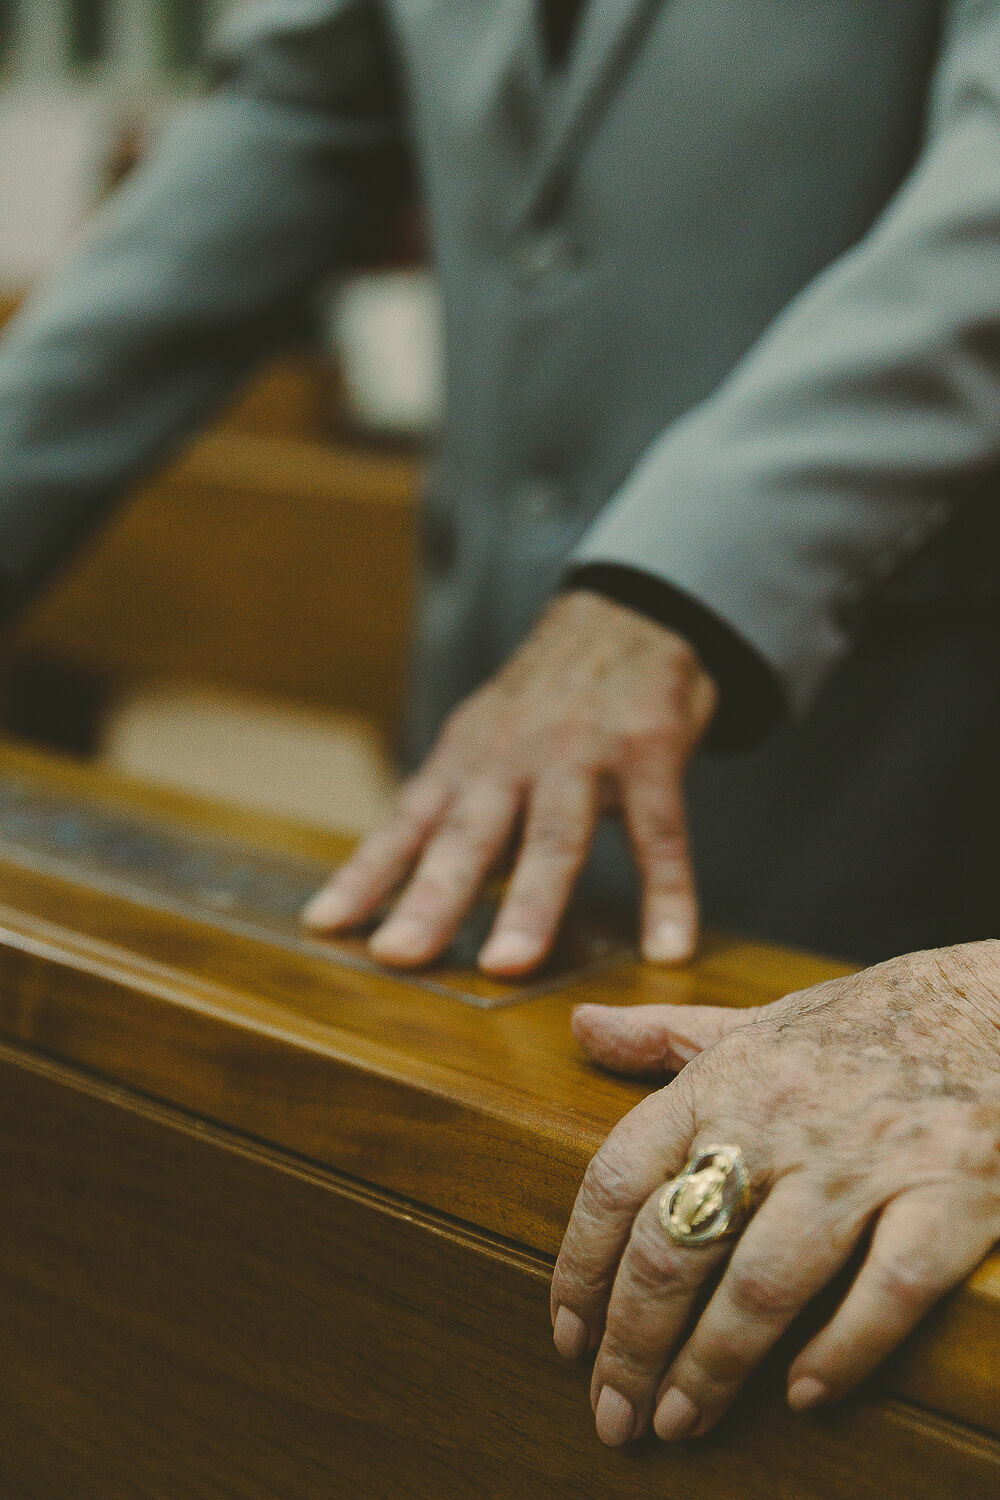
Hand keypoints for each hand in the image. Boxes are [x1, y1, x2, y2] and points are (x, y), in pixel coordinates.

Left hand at [303, 590, 716, 973]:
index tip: (325, 925)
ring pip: (554, 837)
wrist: (628, 612)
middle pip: (468, 835)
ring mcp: (582, 755)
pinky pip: (660, 832)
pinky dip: (667, 892)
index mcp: (466, 760)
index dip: (365, 874)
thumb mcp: (486, 741)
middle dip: (432, 897)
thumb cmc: (547, 699)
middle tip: (399, 955)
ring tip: (508, 967)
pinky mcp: (650, 754)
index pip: (406, 823)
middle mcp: (513, 758)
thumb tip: (412, 893)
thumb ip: (458, 814)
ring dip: (530, 904)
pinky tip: (668, 948)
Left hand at [551, 942, 999, 1445]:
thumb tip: (581, 1028)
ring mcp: (865, 1159)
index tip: (565, 1333)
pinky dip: (841, 1351)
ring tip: (681, 1422)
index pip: (619, 1178)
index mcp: (725, 1078)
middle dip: (632, 1343)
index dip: (580, 1266)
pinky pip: (887, 1290)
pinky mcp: (950, 1192)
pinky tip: (803, 1395)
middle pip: (676, 1245)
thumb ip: (663, 1035)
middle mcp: (781, 1117)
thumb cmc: (865, 1021)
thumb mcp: (756, 1021)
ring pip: (764, 1282)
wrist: (996, 1005)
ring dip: (712, 1366)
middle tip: (612, 1411)